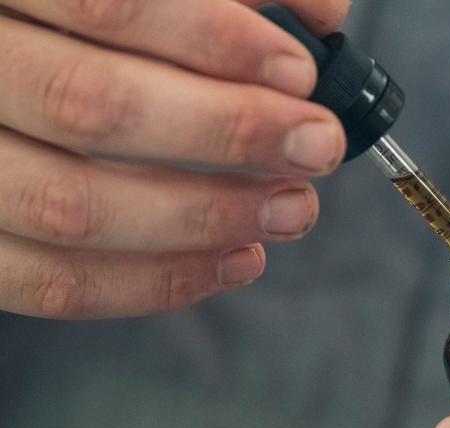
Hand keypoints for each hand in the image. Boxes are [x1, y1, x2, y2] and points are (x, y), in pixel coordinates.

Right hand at [0, 0, 347, 318]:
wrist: (7, 85)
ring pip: (73, 208)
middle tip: (317, 144)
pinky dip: (160, 281)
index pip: (102, 3)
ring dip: (206, 216)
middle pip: (89, 106)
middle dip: (227, 131)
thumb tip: (323, 11)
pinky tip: (238, 259)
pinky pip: (56, 284)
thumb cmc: (80, 35)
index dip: (210, 37)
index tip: (298, 72)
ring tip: (292, 208)